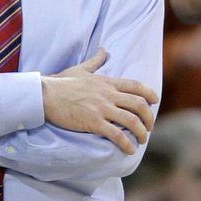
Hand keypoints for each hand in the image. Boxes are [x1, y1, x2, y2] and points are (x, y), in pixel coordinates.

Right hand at [41, 48, 158, 154]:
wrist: (45, 95)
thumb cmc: (61, 82)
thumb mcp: (81, 68)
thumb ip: (95, 61)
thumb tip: (103, 50)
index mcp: (107, 82)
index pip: (136, 86)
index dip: (149, 94)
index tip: (155, 101)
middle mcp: (108, 94)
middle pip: (139, 104)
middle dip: (149, 117)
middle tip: (149, 126)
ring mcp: (102, 108)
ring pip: (131, 121)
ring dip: (141, 132)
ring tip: (142, 140)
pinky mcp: (93, 122)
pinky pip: (116, 134)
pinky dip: (126, 143)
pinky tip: (129, 150)